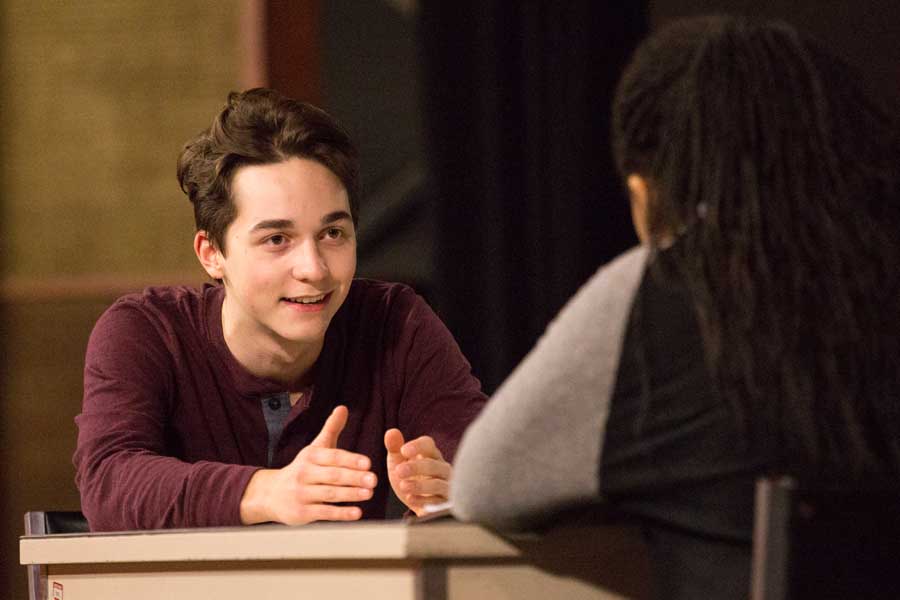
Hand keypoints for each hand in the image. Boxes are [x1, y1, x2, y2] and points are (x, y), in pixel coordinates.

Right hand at [240, 406, 376, 524]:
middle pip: (332, 476)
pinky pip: (324, 513)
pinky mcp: (302, 512)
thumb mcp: (315, 448)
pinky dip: (341, 513)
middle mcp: (304, 474)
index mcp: (310, 456)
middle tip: (374, 480)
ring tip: (369, 494)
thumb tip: (343, 408)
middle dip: (354, 478)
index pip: (333, 457)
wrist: (272, 494)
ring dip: (350, 494)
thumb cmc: (303, 469)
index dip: (351, 460)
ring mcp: (302, 494)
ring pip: (329, 494)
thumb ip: (331, 429)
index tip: (368, 463)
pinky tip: (357, 513)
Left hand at [384, 430, 450, 515]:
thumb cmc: (410, 478)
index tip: (403, 450)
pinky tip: (410, 499)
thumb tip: (391, 432)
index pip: (428, 445)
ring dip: (420, 485)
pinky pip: (438, 502)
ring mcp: (446, 486)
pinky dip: (424, 500)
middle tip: (399, 471)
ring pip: (438, 484)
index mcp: (430, 455)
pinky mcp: (446, 503)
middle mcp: (442, 469)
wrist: (419, 505)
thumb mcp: (398, 463)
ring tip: (403, 486)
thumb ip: (394, 448)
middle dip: (416, 467)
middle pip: (434, 465)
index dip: (417, 446)